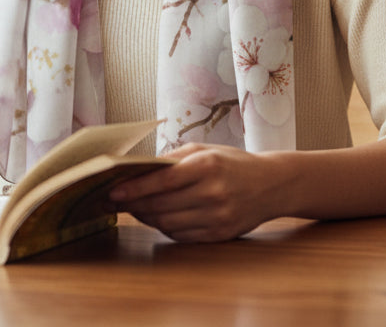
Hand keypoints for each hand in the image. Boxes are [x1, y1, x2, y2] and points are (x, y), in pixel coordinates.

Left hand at [108, 143, 283, 242]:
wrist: (272, 185)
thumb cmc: (233, 163)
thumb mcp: (205, 150)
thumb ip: (173, 160)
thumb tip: (138, 170)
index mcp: (207, 166)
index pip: (162, 181)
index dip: (135, 188)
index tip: (114, 191)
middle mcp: (212, 193)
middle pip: (161, 205)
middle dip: (135, 205)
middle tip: (116, 201)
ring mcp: (217, 217)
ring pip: (168, 223)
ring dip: (147, 217)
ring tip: (136, 208)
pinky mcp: (219, 235)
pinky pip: (181, 236)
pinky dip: (165, 227)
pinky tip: (158, 218)